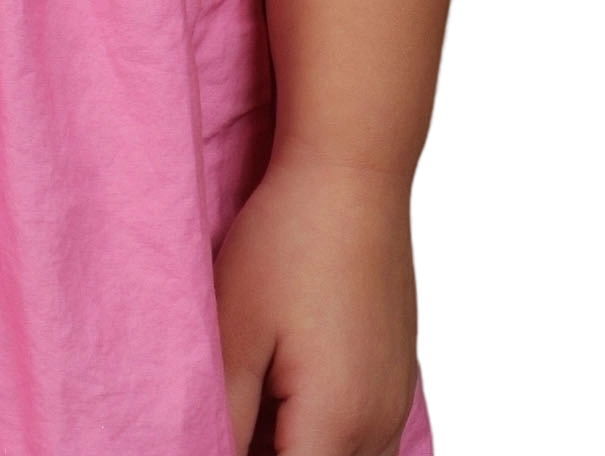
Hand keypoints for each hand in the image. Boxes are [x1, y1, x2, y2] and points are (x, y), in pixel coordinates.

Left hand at [213, 149, 423, 455]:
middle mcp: (377, 428)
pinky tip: (289, 381)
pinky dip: (324, 431)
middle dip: (271, 452)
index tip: (224, 426)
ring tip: (258, 392)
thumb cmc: (285, 246)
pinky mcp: (397, 379)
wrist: (353, 176)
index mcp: (334, 427)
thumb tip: (207, 448)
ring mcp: (395, 404)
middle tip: (235, 406)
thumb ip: (225, 417)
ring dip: (298, 444)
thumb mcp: (234, 332)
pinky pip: (363, 437)